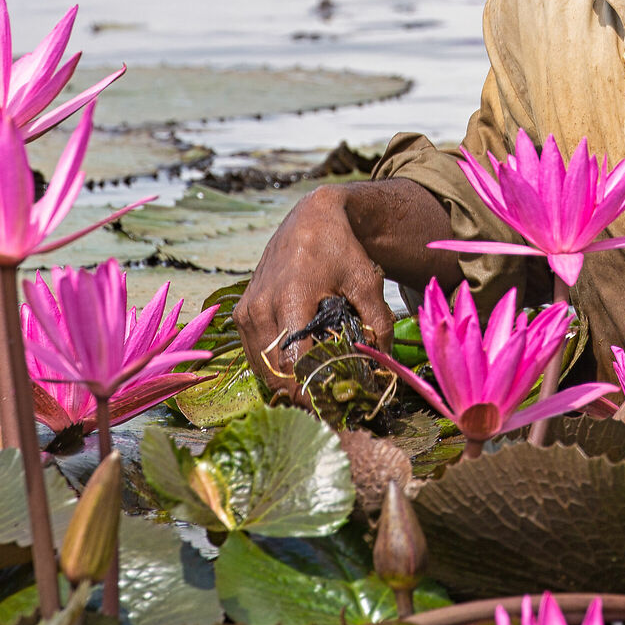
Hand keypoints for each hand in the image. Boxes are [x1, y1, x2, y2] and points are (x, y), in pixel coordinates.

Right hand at [236, 185, 396, 394]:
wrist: (310, 219)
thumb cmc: (340, 249)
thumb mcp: (366, 282)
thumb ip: (378, 323)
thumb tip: (383, 365)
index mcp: (292, 298)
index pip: (292, 363)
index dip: (310, 390)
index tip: (330, 406)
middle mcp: (262, 307)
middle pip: (273, 372)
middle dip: (299, 394)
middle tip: (325, 406)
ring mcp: (247, 311)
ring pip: (260, 368)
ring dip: (283, 384)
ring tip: (312, 391)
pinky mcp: (241, 313)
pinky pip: (253, 353)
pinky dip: (271, 368)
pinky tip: (295, 370)